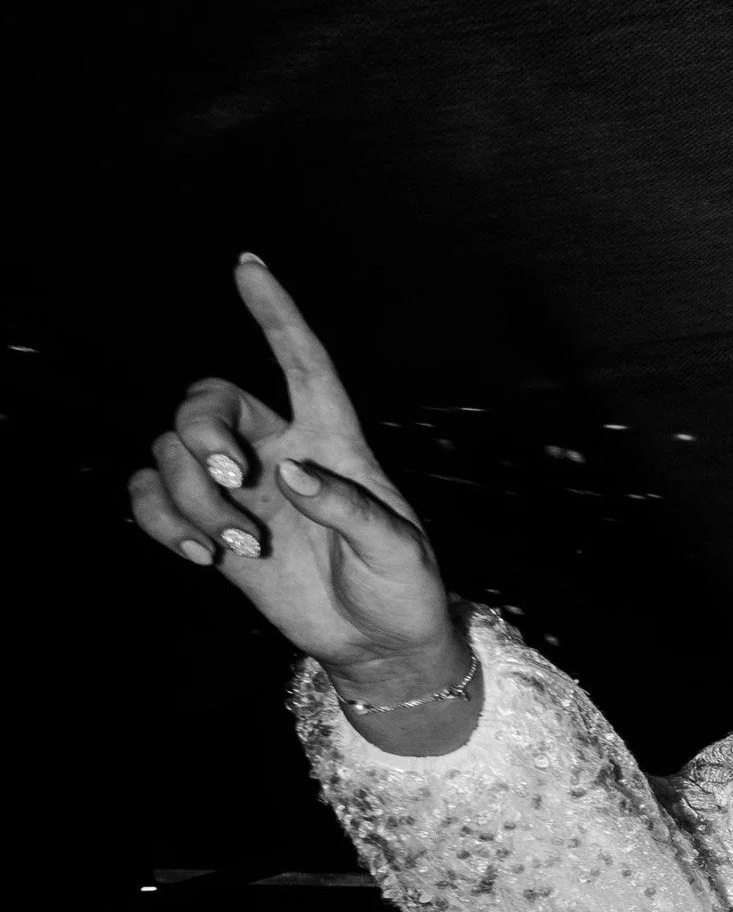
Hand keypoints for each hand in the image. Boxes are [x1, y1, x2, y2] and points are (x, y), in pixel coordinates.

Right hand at [127, 257, 462, 691]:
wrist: (376, 646)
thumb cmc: (402, 589)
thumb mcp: (396, 550)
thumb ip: (351, 509)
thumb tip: (291, 476)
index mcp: (333, 442)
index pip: (303, 363)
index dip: (277, 314)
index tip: (249, 265)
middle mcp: (278, 452)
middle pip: (208, 399)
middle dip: (202, 433)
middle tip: (235, 482)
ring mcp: (240, 490)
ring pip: (172, 452)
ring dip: (190, 497)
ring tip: (236, 548)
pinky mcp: (212, 527)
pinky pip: (152, 496)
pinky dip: (160, 519)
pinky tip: (199, 556)